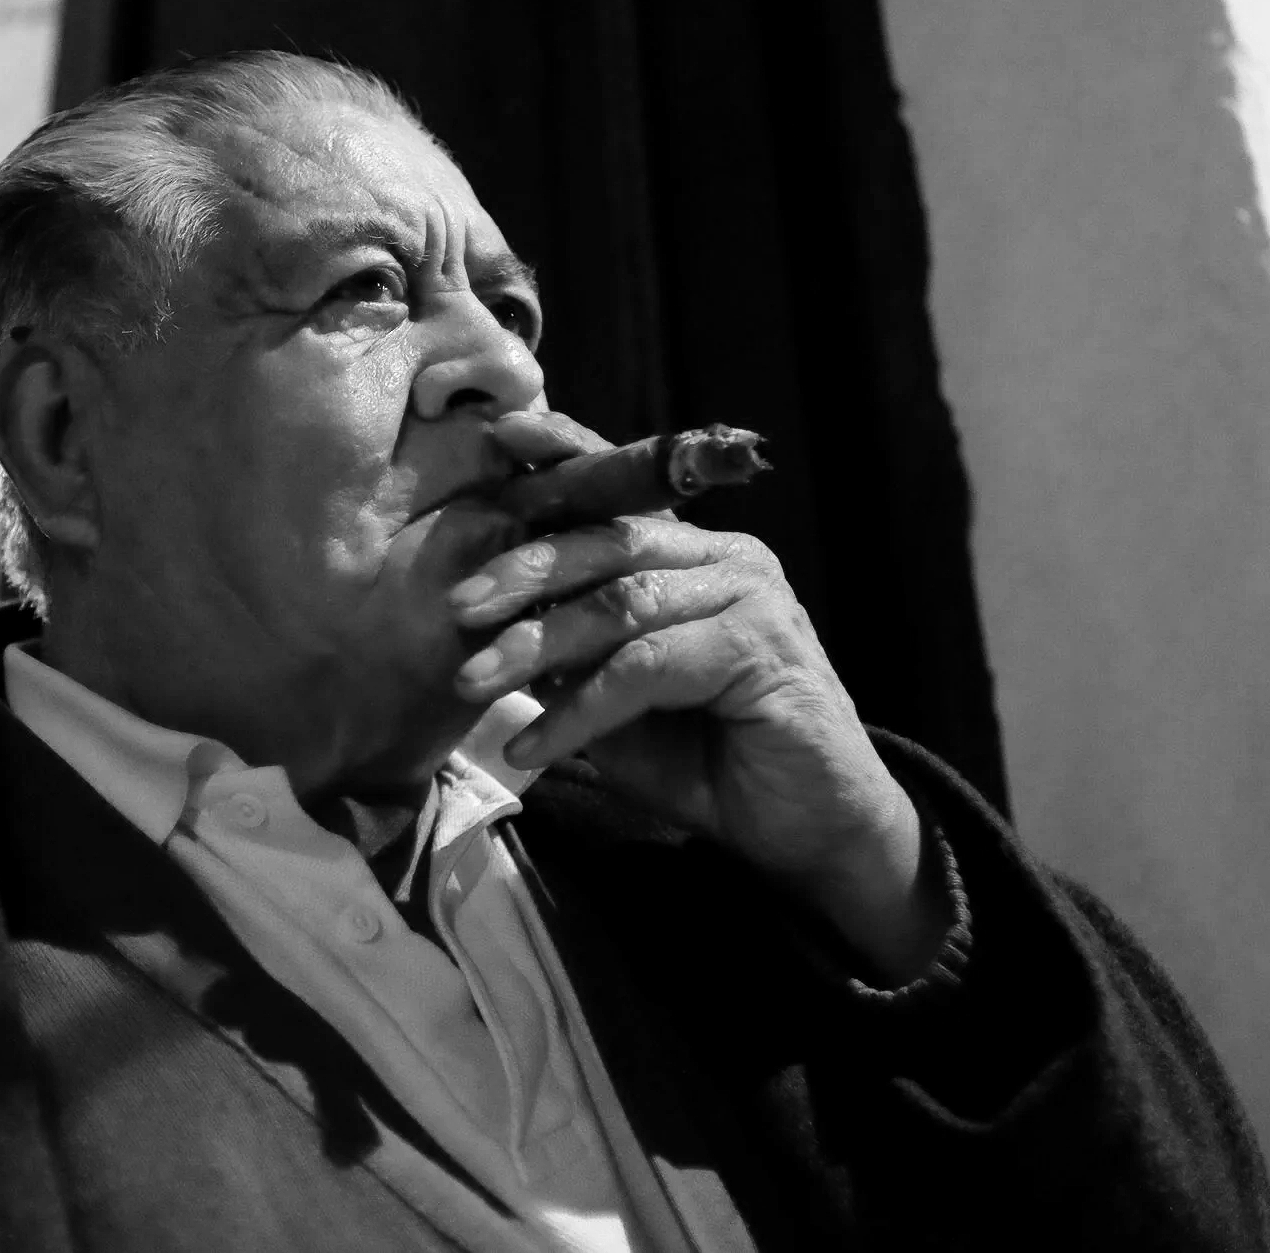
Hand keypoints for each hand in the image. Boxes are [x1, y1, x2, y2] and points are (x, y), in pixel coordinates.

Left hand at [451, 411, 950, 981]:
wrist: (812, 832)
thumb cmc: (713, 763)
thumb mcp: (621, 702)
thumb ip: (573, 655)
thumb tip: (491, 622)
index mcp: (697, 554)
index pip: (623, 494)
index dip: (562, 457)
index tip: (494, 438)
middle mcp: (728, 558)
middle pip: (609, 540)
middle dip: (522, 568)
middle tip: (456, 607)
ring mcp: (751, 595)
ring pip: (621, 602)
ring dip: (537, 644)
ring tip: (474, 682)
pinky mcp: (759, 647)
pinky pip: (645, 667)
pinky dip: (580, 709)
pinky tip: (534, 747)